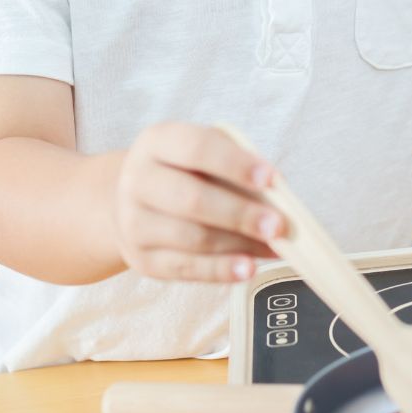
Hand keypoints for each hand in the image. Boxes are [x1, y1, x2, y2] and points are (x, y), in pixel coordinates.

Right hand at [111, 123, 283, 282]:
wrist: (132, 200)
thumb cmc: (185, 173)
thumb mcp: (205, 156)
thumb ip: (238, 170)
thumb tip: (279, 198)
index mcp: (157, 142)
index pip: (196, 148)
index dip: (235, 164)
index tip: (271, 178)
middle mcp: (138, 179)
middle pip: (191, 199)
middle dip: (240, 214)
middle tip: (278, 225)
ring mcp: (134, 222)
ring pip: (191, 237)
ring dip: (239, 244)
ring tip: (274, 248)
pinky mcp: (141, 258)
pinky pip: (185, 268)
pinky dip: (220, 270)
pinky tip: (247, 268)